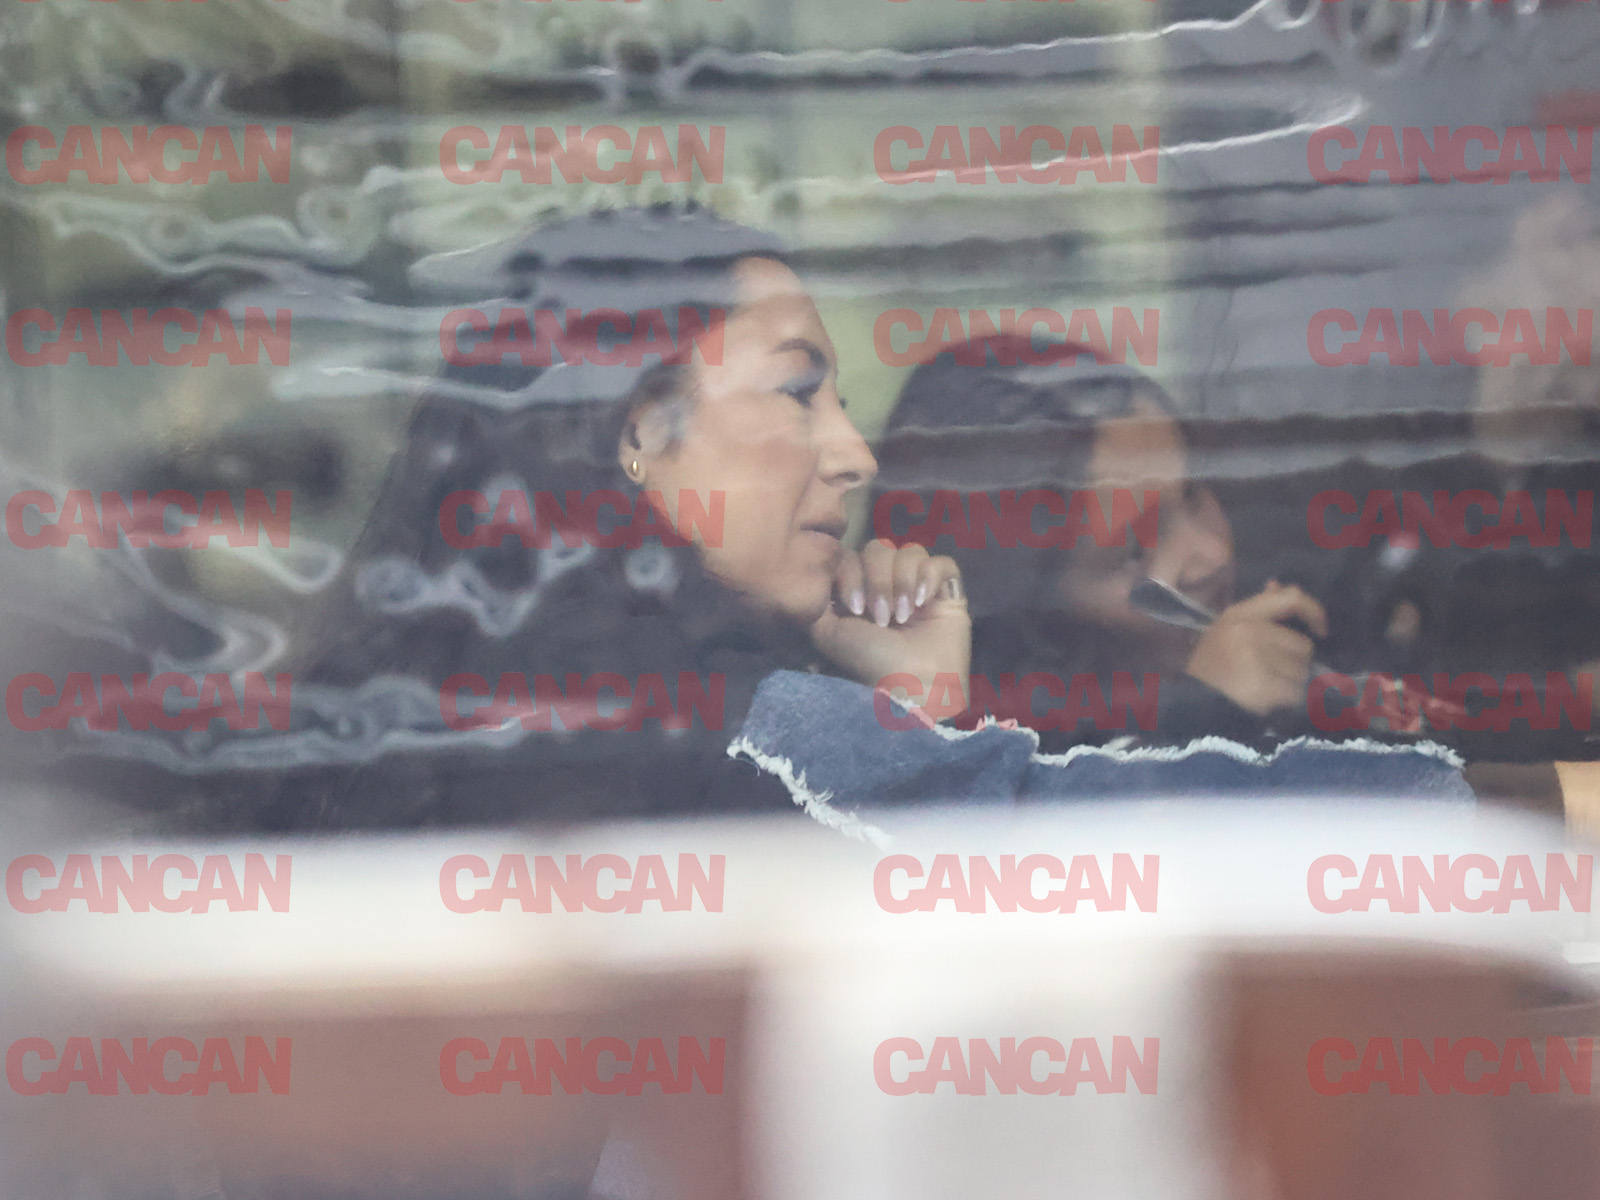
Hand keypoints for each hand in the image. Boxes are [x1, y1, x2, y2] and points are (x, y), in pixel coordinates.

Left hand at [811, 539, 970, 711]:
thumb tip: (822, 582)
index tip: (856, 609)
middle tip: (882, 617)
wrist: (912, 685)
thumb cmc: (868, 661)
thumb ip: (819, 601)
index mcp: (860, 593)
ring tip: (905, 617)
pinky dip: (931, 576)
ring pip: (910, 551)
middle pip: (880, 548)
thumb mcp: (827, 632)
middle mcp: (888, 586)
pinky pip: (943, 562)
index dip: (851, 574)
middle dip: (878, 580)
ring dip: (903, 581)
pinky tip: (926, 602)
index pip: (851, 555)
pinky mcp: (949, 592)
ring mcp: (919, 588)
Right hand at [1184, 580, 1327, 716]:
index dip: (1314, 612)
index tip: (1322, 630)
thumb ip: (1257, 609)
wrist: (1189, 703)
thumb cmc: (1211, 665)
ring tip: (1264, 686)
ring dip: (1290, 683)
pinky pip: (1295, 692)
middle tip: (1268, 672)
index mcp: (1240, 614)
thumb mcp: (1228, 628)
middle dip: (1293, 662)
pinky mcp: (1262, 686)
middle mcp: (1250, 631)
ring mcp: (1256, 658)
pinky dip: (1286, 700)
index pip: (1292, 598)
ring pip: (1301, 672)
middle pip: (1303, 645)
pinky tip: (1266, 701)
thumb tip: (1278, 584)